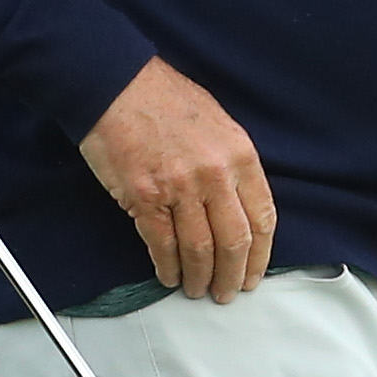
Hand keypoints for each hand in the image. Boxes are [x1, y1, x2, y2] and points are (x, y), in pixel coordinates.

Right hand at [81, 58, 276, 301]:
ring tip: (197, 290)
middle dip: (232, 276)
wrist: (115, 83)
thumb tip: (237, 206)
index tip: (254, 273)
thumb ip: (232, 164)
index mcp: (240, 155)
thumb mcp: (218, 123)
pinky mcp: (144, 197)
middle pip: (234, 242)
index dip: (260, 256)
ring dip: (199, 277)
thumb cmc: (162, 98)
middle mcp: (215, 174)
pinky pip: (162, 244)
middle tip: (227, 292)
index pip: (262, 218)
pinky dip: (168, 267)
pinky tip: (169, 276)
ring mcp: (180, 187)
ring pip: (200, 249)